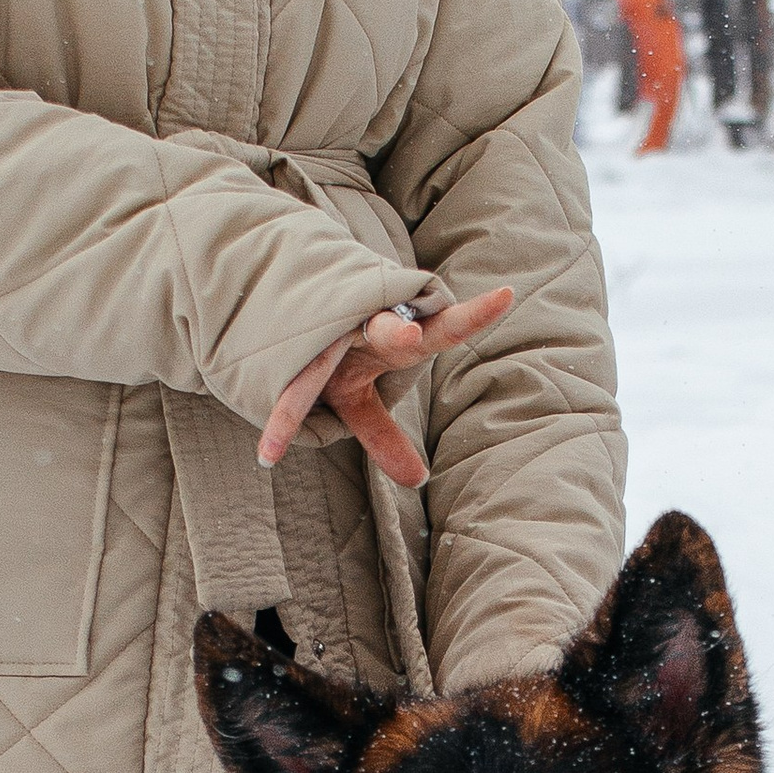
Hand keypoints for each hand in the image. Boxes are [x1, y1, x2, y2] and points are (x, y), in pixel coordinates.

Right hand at [258, 286, 515, 488]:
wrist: (266, 307)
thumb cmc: (327, 354)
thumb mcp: (354, 396)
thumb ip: (384, 434)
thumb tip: (417, 479)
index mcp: (395, 335)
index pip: (441, 325)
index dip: (472, 315)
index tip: (507, 293)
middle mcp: (363, 322)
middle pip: (386, 326)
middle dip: (395, 331)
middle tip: (407, 337)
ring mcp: (325, 323)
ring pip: (332, 337)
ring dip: (339, 353)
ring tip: (376, 353)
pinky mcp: (289, 336)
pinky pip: (289, 387)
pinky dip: (283, 422)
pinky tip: (271, 455)